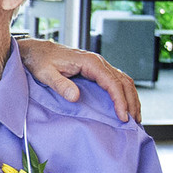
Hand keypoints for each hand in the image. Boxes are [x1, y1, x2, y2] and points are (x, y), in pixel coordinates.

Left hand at [16, 38, 140, 122]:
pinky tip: (126, 106)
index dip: (120, 100)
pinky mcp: (96, 71)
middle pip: (123, 82)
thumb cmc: (40, 60)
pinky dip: (124, 94)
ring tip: (135, 117)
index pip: (112, 82)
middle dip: (131, 102)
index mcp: (90, 62)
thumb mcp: (46, 73)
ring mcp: (99, 66)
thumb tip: (75, 97)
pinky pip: (116, 82)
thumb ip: (60, 85)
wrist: (37, 51)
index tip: (122, 116)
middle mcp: (98, 62)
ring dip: (132, 99)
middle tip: (133, 122)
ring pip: (124, 81)